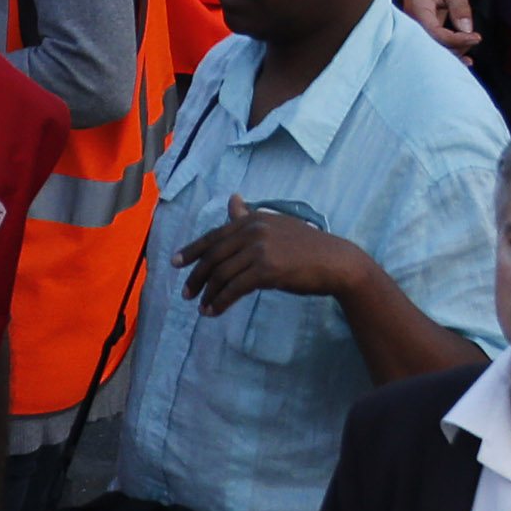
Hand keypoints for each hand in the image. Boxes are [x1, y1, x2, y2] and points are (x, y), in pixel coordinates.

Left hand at [175, 194, 369, 315]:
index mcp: (255, 218)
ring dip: (208, 294)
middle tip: (186, 294)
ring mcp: (260, 249)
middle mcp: (255, 230)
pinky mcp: (266, 270)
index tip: (175, 263)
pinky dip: (220, 302)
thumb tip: (232, 199)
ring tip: (202, 307)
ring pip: (221, 275)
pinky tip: (214, 311)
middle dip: (196, 277)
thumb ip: (249, 216)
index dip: (192, 251)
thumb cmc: (306, 246)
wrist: (335, 262)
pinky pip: (233, 289)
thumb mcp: (276, 225)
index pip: (214, 236)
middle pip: (213, 256)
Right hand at [401, 0, 481, 54]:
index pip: (436, 34)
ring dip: (452, 51)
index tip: (476, 37)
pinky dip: (449, 47)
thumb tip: (467, 30)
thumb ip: (460, 7)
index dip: (457, 40)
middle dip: (455, 50)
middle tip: (475, 42)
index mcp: (417, 10)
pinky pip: (435, 40)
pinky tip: (462, 55)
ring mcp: (416, 25)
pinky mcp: (423, 26)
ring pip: (433, 45)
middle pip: (433, 45)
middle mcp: (412, 22)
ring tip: (471, 55)